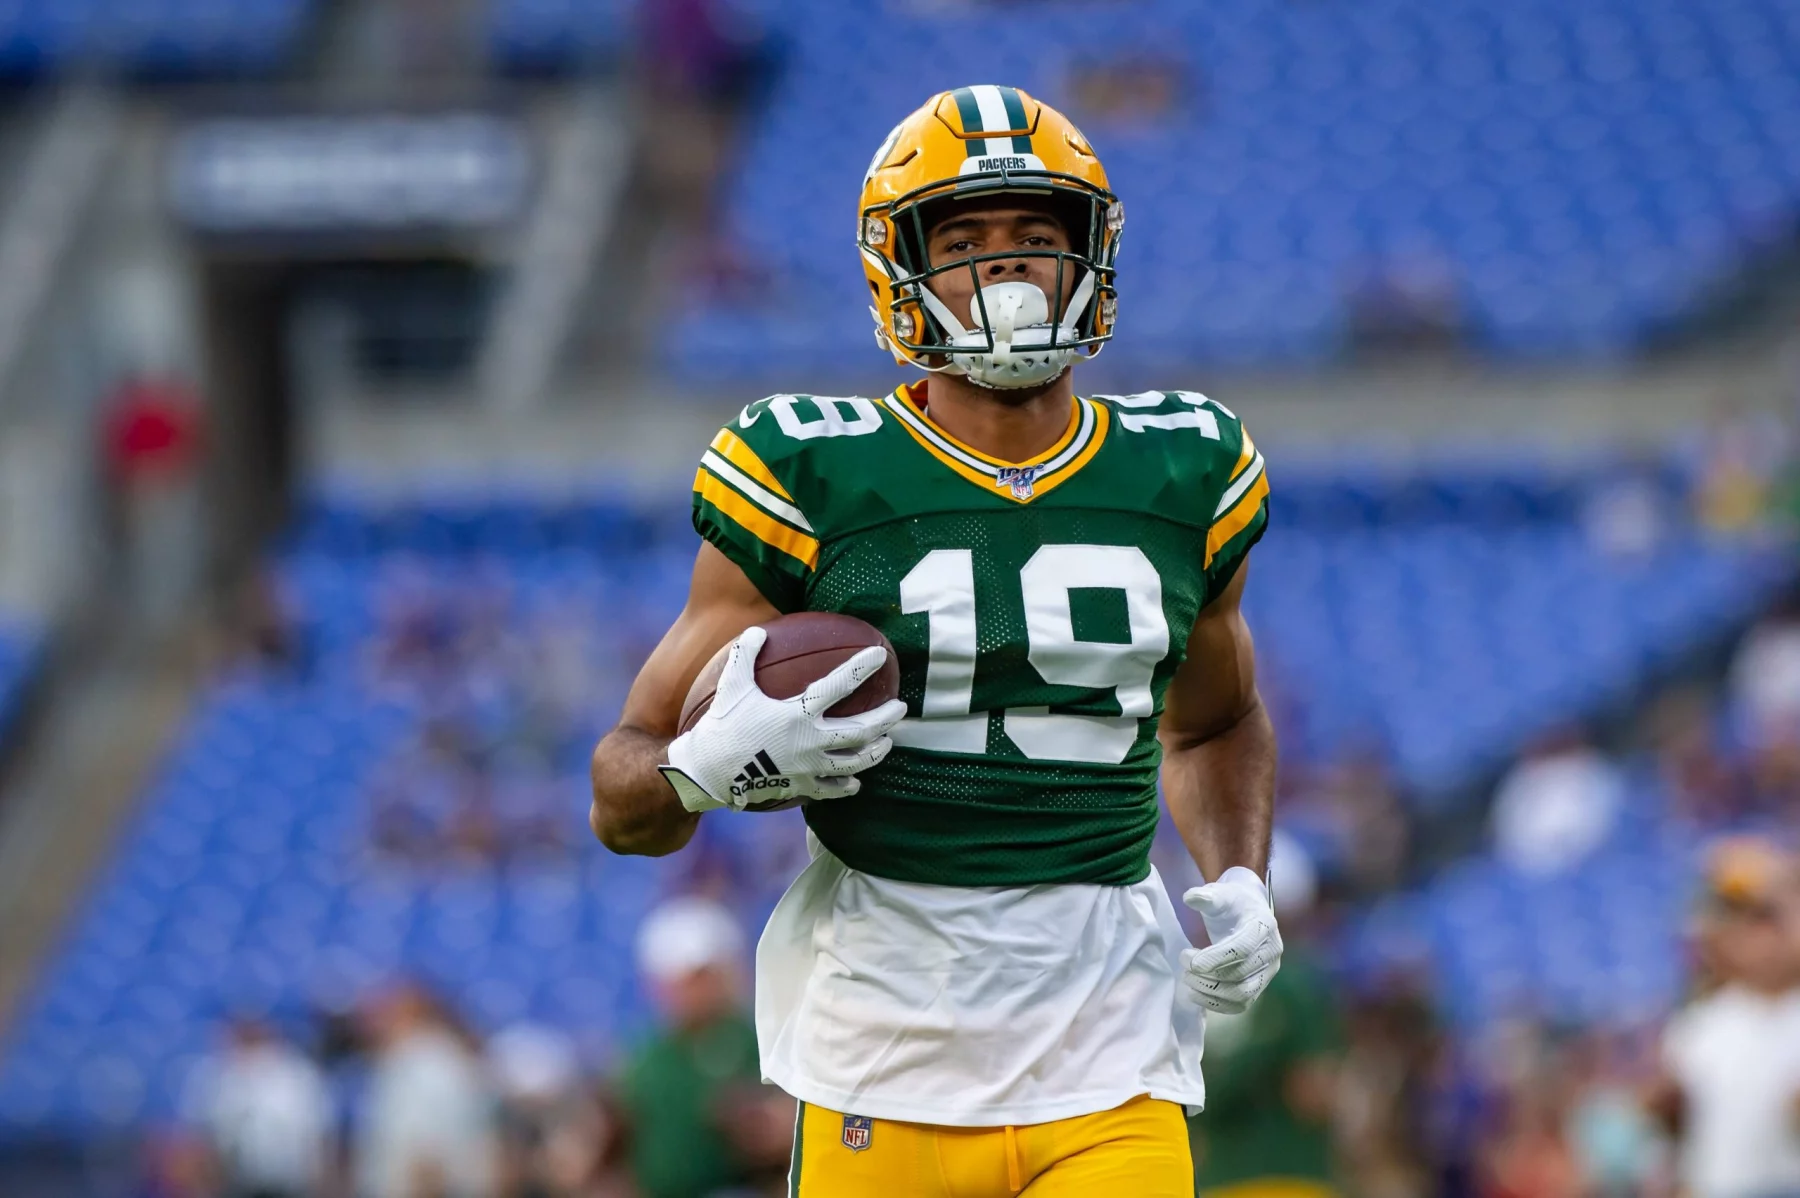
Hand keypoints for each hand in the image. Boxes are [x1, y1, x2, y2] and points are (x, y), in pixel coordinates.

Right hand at [659, 626, 907, 812]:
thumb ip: (746, 654)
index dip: (862, 667)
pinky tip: (855, 783)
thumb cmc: (721, 724)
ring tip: (888, 743)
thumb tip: (760, 629)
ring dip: (876, 752)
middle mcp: (811, 741)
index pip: (840, 685)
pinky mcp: (801, 787)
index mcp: (798, 713)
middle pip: (861, 730)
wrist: (708, 772)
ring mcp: (809, 767)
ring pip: (855, 762)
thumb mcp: (732, 685)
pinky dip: (847, 786)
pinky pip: (832, 790)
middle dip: (886, 717)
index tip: (880, 655)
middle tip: (901, 708)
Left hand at [1179, 866, 1282, 1013]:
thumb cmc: (1233, 902)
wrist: (1248, 910)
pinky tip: (1196, 994)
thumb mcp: (1221, 893)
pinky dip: (1217, 1004)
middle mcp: (1272, 951)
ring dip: (1210, 993)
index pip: (1241, 949)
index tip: (1186, 958)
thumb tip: (1189, 897)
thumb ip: (1206, 896)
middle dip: (1207, 976)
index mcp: (1264, 926)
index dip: (1213, 958)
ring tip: (1188, 981)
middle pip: (1240, 975)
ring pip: (1241, 994)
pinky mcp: (1260, 985)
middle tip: (1183, 968)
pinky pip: (1241, 1004)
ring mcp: (1268, 971)